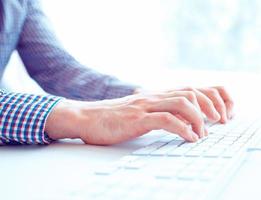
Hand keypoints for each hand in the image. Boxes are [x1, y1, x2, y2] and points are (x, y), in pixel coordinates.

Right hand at [45, 86, 232, 144]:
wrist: (85, 117)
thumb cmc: (110, 117)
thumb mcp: (136, 110)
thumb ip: (153, 110)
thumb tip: (173, 120)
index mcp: (153, 95)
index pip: (188, 89)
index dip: (206, 99)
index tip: (214, 115)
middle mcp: (152, 97)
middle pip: (190, 93)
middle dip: (209, 107)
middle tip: (216, 123)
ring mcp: (145, 106)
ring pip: (182, 104)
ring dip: (199, 119)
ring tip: (203, 134)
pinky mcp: (137, 119)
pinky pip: (167, 120)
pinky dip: (183, 129)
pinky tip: (189, 138)